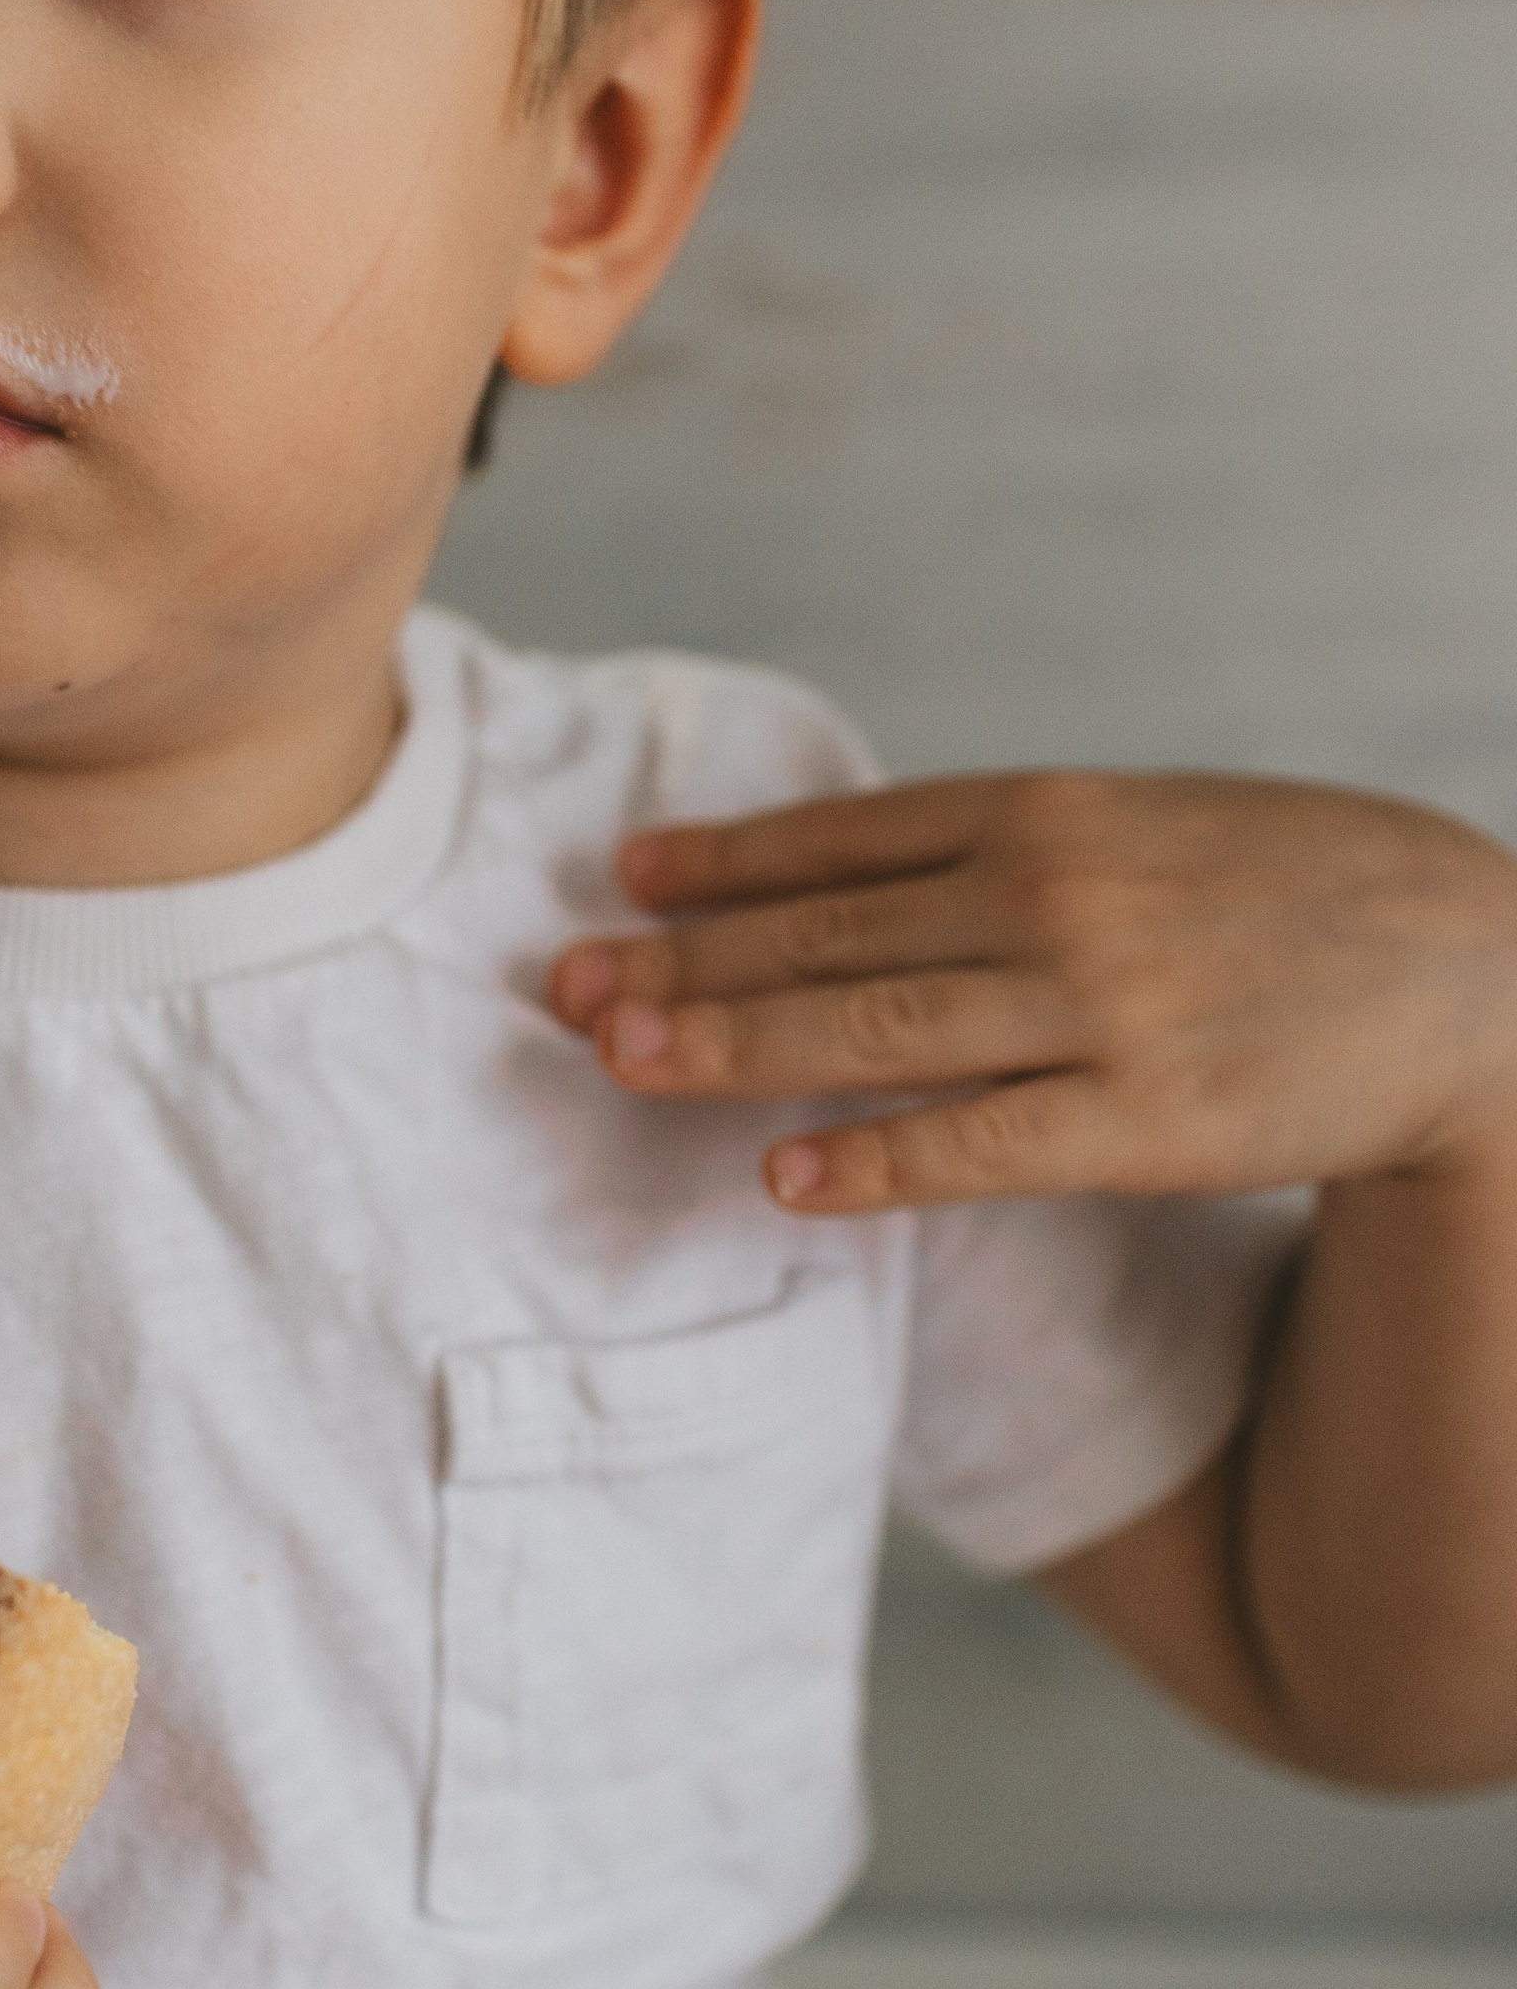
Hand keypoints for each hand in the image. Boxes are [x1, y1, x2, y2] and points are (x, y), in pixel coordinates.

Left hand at [548, 769, 1516, 1213]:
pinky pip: (980, 1143)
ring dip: (731, 1047)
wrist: (1471, 974)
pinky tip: (783, 1177)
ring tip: (621, 1058)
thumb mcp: (1145, 825)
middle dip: (681, 960)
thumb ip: (1010, 843)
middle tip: (562, 983)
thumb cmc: (1288, 896)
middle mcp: (1054, 894)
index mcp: (1048, 812)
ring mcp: (1100, 1005)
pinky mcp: (1148, 1117)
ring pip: (872, 1030)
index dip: (723, 861)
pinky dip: (872, 1159)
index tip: (621, 876)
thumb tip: (856, 873)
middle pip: (827, 934)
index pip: (846, 837)